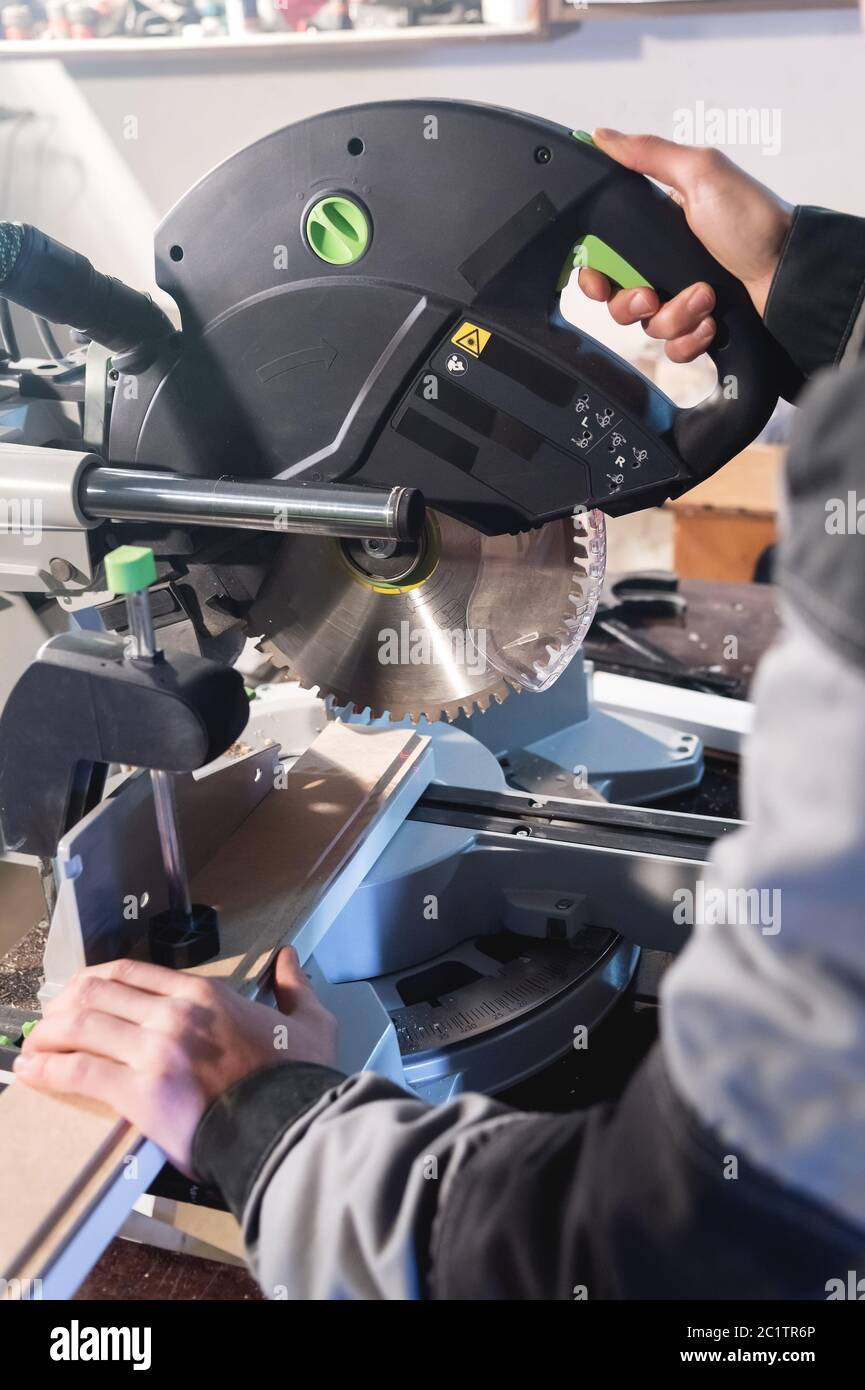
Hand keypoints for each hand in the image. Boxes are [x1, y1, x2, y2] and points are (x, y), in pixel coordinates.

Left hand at [12, 949, 336, 1174]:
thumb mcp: (309, 1023)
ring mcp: (155, 1049)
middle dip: (63, 1003)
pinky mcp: (140, 1091)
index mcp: (205, 994)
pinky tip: (33, 1071)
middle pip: (97, 992)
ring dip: (49, 1034)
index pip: (132, 972)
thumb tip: (288, 960)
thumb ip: (294, 987)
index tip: (79, 992)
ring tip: (33, 1046)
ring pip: (82, 1025)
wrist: (288, 1128)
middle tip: (49, 1020)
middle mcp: (174, 1013)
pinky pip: (80, 1070)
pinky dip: (48, 1068)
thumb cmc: (296, 1082)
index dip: (95, 979)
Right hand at [578, 130, 792, 361]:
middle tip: (651, 296)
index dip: (595, 273)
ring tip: (703, 299)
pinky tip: (710, 322)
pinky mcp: (699, 326)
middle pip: (619, 298)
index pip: (606, 257)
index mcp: (657, 228)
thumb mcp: (700, 171)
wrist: (791, 273)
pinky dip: (689, 338)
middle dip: (631, 303)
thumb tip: (602, 135)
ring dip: (673, 317)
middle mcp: (665, 264)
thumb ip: (648, 153)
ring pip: (647, 326)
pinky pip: (674, 347)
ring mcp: (682, 297)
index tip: (599, 281)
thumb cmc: (752, 219)